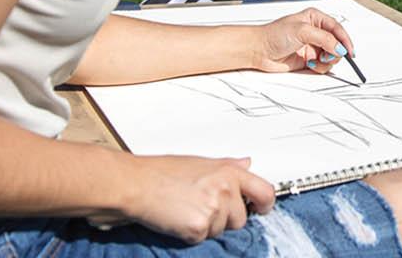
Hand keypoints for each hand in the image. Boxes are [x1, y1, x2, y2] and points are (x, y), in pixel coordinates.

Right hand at [115, 155, 275, 242]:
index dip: (265, 204)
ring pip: (222, 230)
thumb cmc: (162, 172)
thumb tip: (247, 163)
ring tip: (186, 209)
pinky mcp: (199, 228)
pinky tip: (179, 218)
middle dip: (226, 218)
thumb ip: (228, 166)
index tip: (261, 208)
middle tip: (201, 206)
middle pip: (242, 218)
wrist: (136, 184)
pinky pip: (204, 239)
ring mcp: (214, 210)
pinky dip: (192, 234)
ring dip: (207, 226)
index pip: (264, 192)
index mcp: (229, 171)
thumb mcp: (200, 162)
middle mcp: (225, 189)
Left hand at [251, 6, 355, 73]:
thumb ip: (324, 38)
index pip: (337, 28)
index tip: (349, 51)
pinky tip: (309, 64)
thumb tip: (340, 47)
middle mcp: (315, 32)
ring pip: (332, 56)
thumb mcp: (302, 31)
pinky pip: (323, 65)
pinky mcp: (308, 59)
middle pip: (337, 44)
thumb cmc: (273, 35)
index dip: (345, 40)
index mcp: (315, 18)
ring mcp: (312, 46)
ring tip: (315, 60)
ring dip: (326, 61)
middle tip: (328, 56)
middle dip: (335, 52)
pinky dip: (320, 67)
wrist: (259, 50)